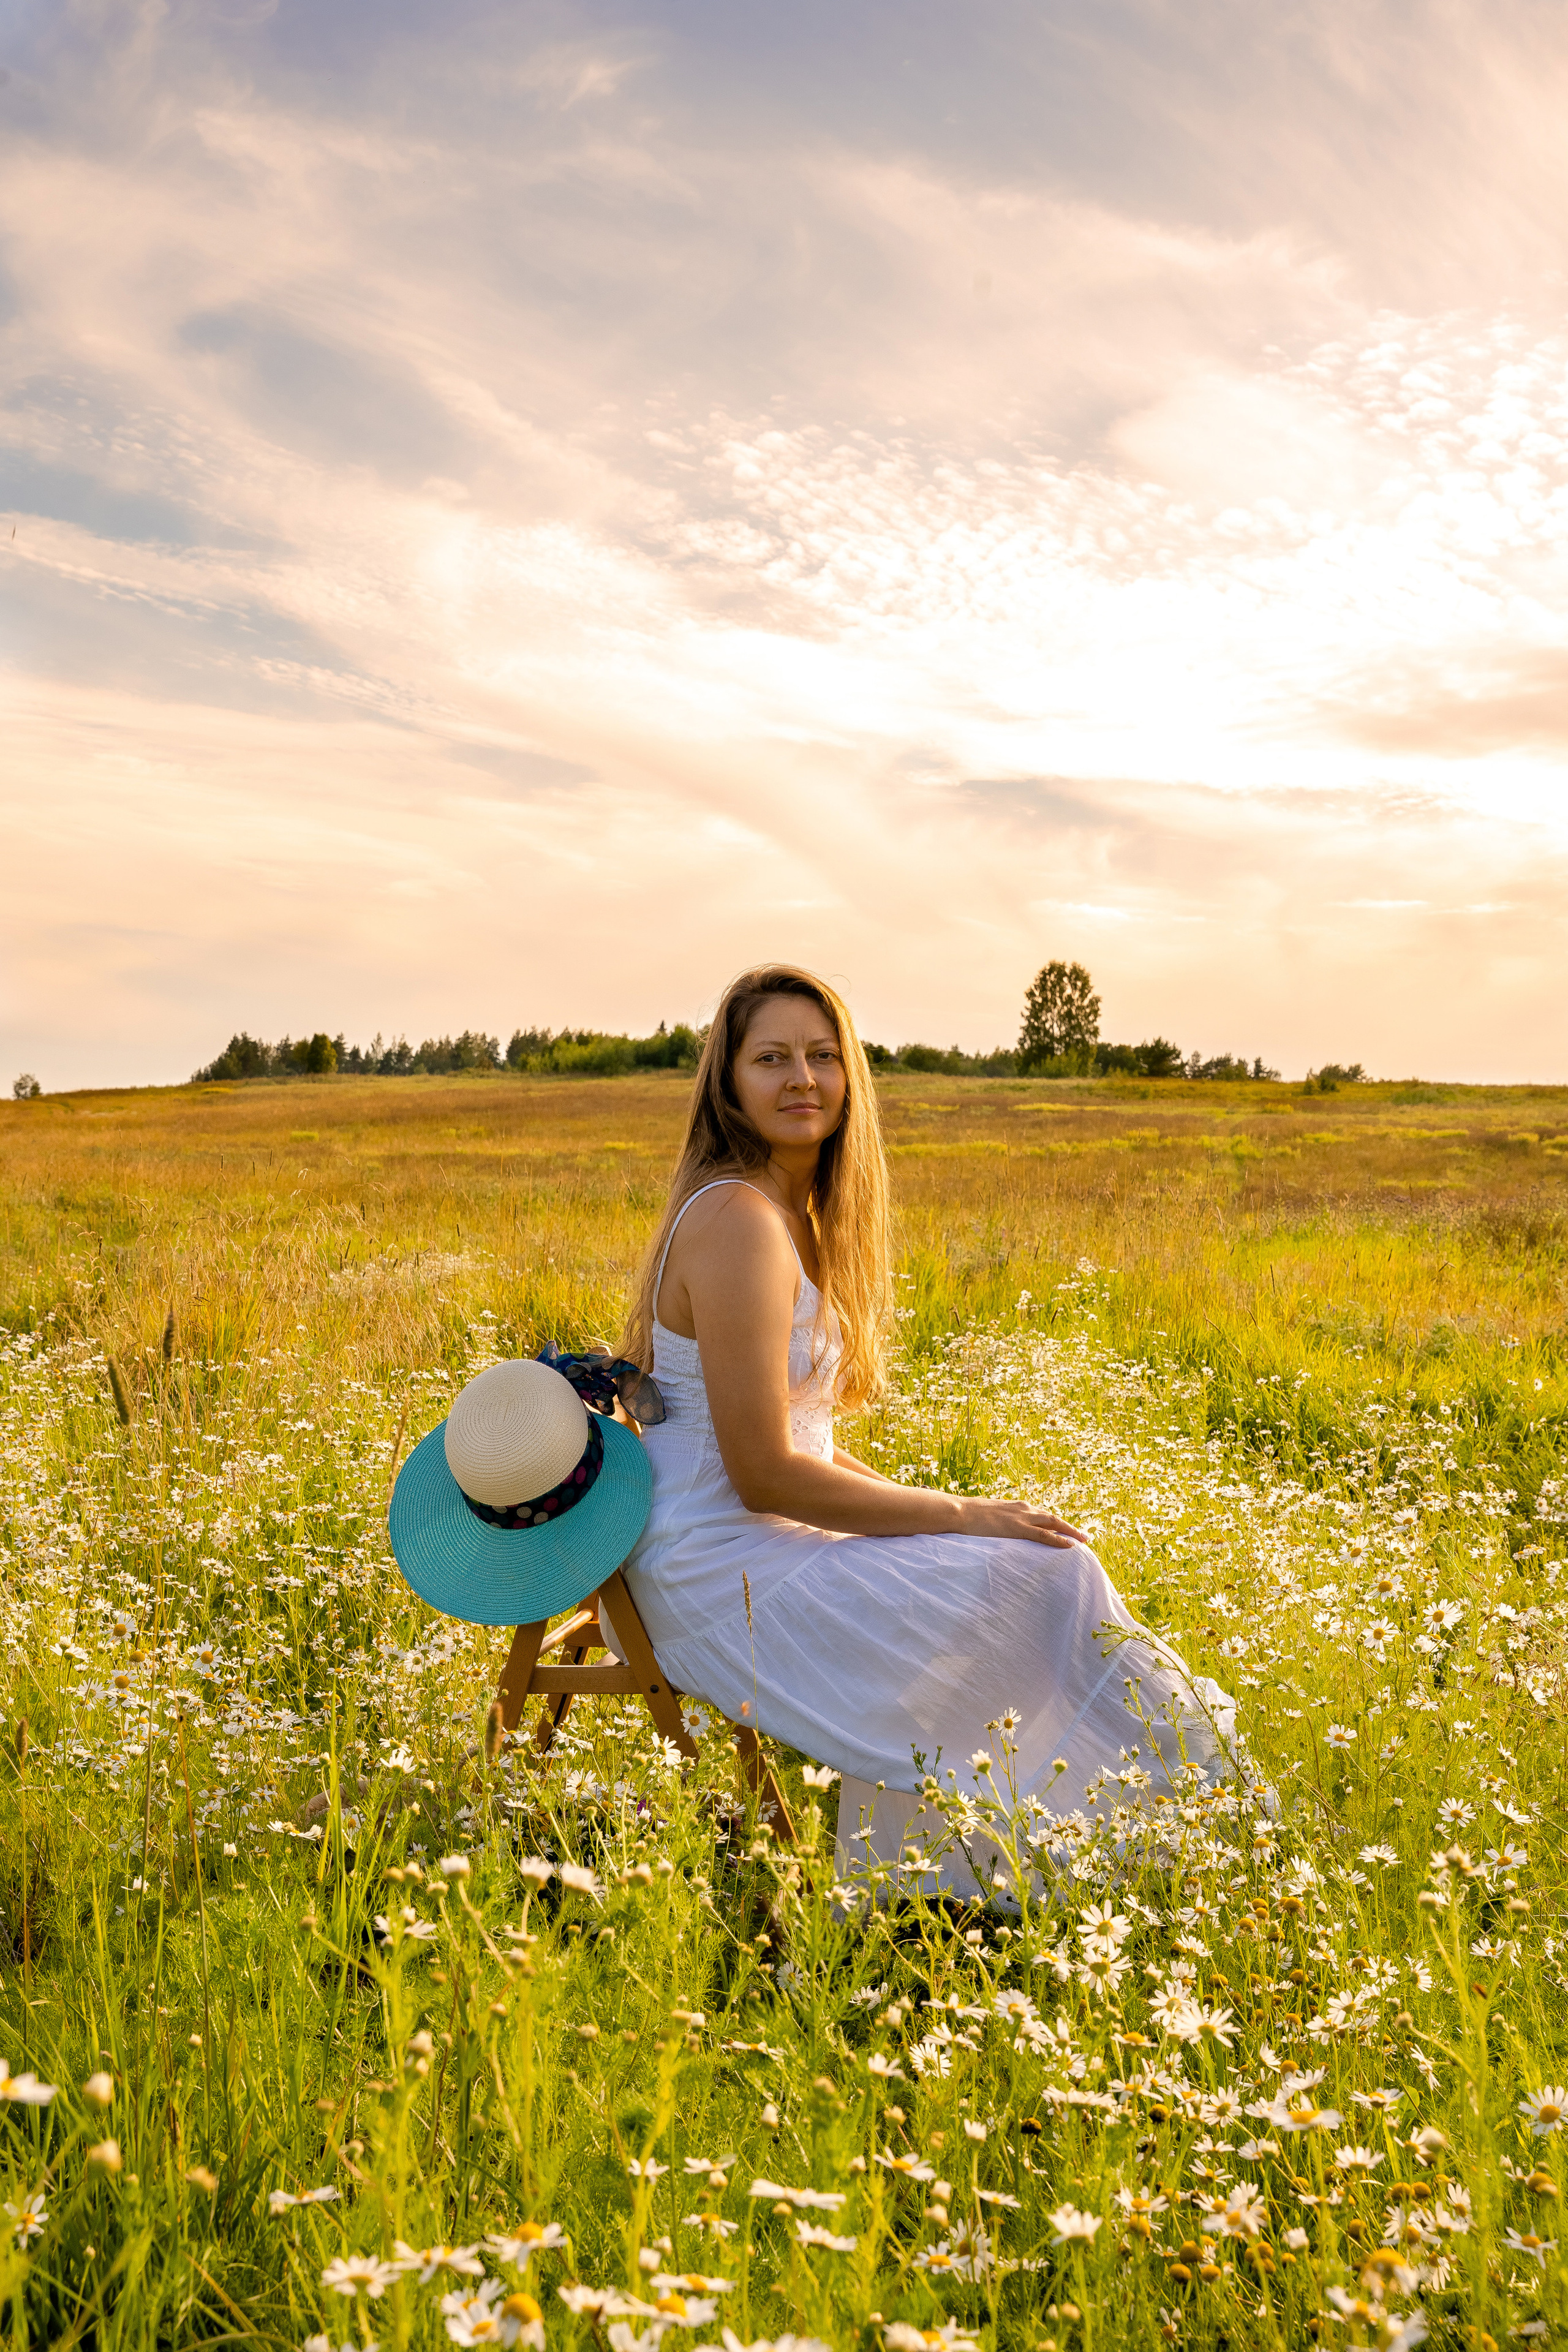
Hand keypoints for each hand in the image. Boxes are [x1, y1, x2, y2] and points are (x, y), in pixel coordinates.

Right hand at [954, 1497, 1088, 1548]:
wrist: (959, 1511)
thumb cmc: (969, 1515)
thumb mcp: (990, 1516)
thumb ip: (1001, 1521)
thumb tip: (1002, 1530)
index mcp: (1017, 1506)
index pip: (1042, 1515)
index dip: (1056, 1524)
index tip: (1067, 1531)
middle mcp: (1024, 1508)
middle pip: (1053, 1518)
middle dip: (1070, 1527)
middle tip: (1084, 1537)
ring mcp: (1022, 1517)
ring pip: (1053, 1524)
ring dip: (1070, 1532)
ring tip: (1083, 1541)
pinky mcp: (1018, 1528)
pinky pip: (1043, 1535)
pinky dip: (1058, 1539)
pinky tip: (1070, 1545)